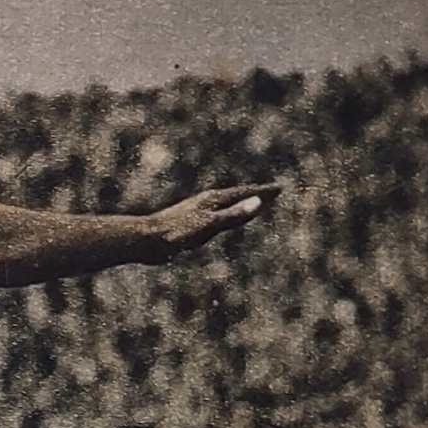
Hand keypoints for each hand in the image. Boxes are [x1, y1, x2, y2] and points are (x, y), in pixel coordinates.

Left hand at [143, 180, 282, 262]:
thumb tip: (258, 202)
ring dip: (241, 203)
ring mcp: (197, 211)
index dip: (263, 193)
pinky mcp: (189, 221)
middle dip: (256, 195)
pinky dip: (226, 214)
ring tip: (251, 203)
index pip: (245, 194)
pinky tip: (221, 219)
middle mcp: (206, 202)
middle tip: (273, 192)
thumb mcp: (210, 225)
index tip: (280, 188)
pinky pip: (215, 215)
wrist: (147, 239)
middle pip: (237, 196)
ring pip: (225, 205)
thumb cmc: (178, 233)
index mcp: (214, 200)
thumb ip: (234, 215)